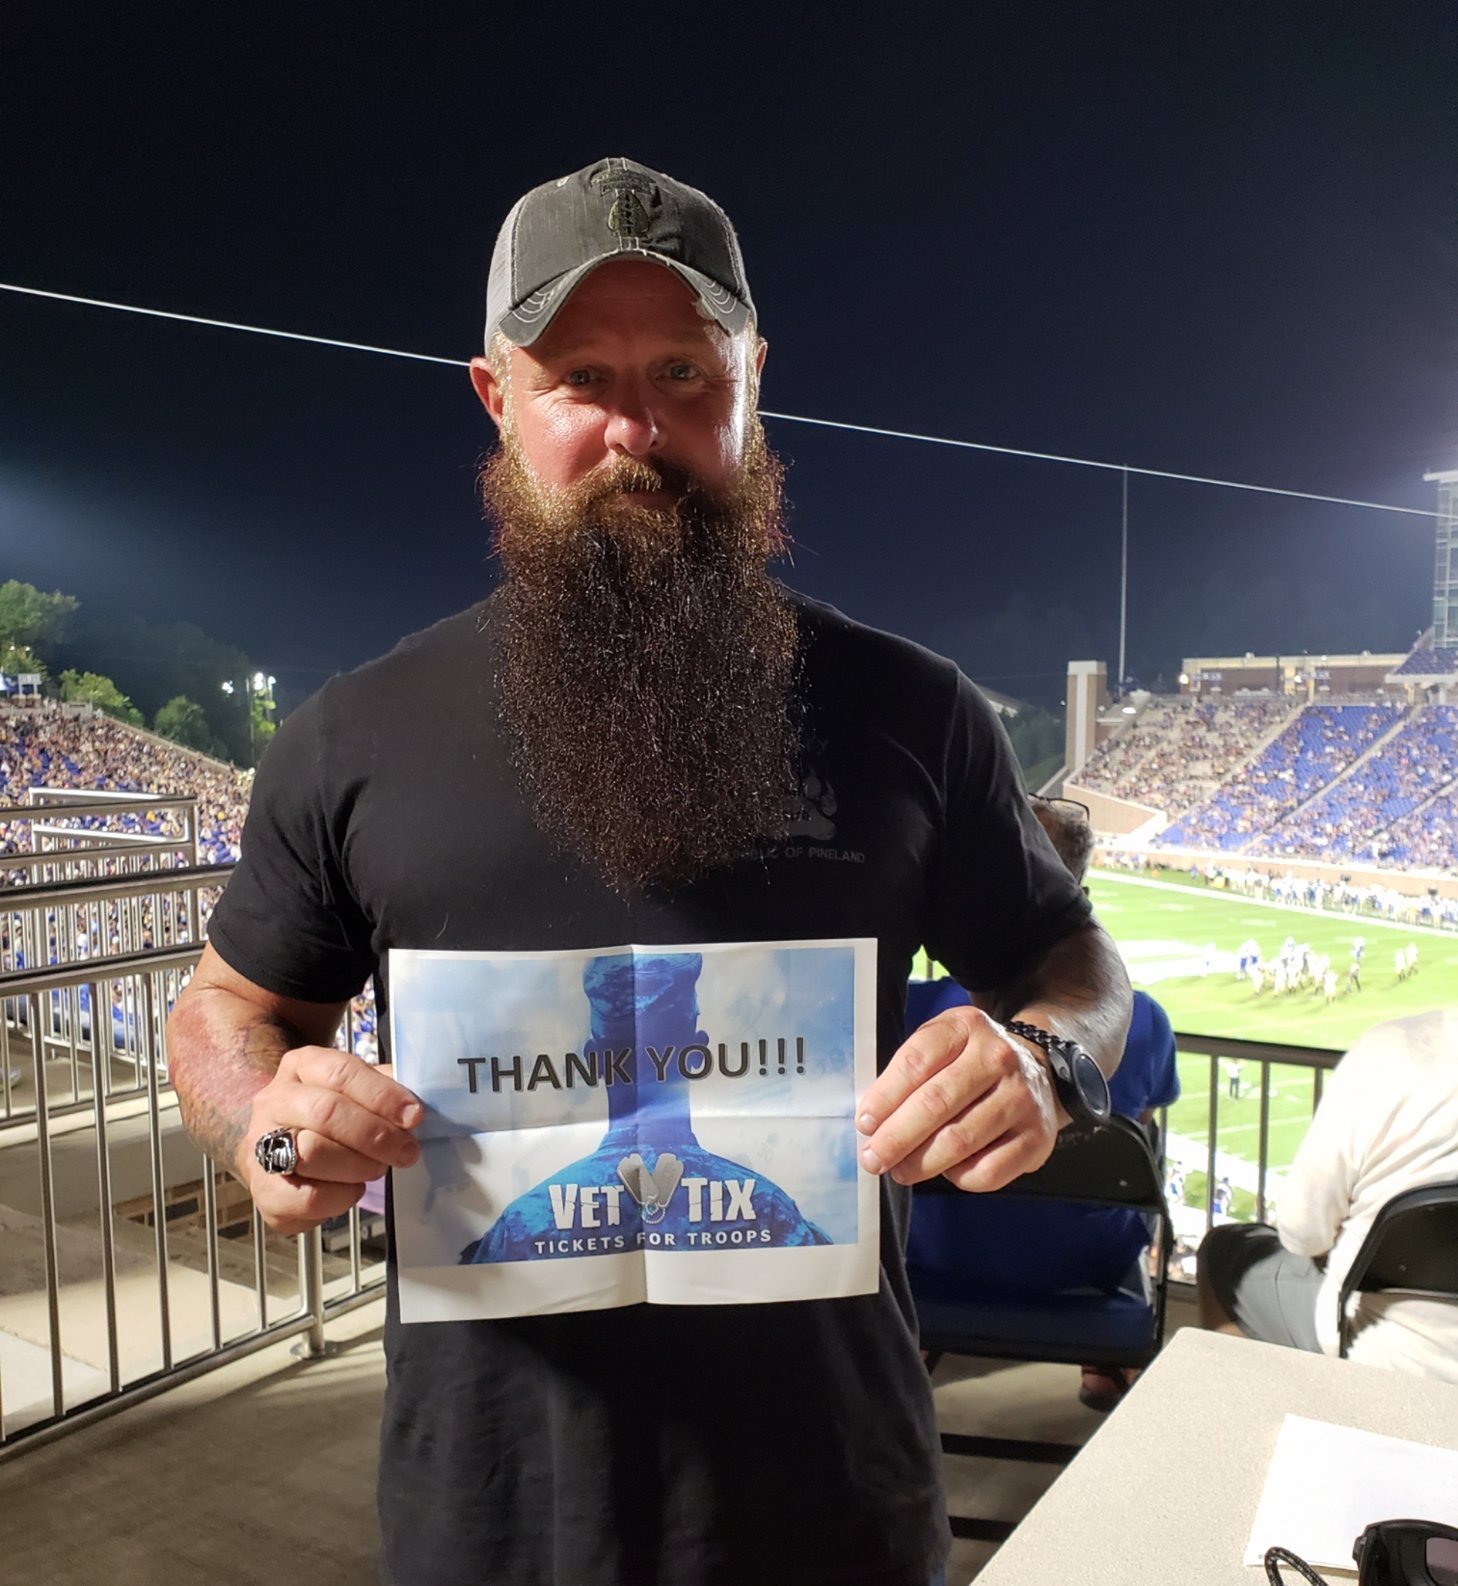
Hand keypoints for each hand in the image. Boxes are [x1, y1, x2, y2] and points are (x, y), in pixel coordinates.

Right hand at [238, 1049, 422, 1234]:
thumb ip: (383, 1090)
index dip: (382, 1095)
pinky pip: (306, 1198)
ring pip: (312, 1153)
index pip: (341, 1072)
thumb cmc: (329, 1115)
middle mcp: (273, 1101)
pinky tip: (349, 1190)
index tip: (414, 1115)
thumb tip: (413, 1107)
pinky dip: (339, 1198)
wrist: (277, 1144)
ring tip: (375, 1168)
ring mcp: (259, 1145)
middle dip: (375, 1135)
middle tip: (405, 1151)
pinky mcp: (262, 1191)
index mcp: (301, 1066)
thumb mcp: (355, 1089)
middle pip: (326, 1112)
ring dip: (358, 1166)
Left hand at [855, 1006, 1061, 1191]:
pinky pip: (987, 1171)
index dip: (884, 1097)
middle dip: (896, 1138)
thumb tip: (873, 1121)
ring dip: (920, 1163)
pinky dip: (958, 1177)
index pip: (916, 1062)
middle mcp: (998, 1059)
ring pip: (959, 1142)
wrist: (1036, 1071)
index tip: (865, 1123)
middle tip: (872, 1158)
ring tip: (899, 1170)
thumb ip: (908, 1072)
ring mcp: (1021, 1099)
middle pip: (935, 1104)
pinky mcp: (1036, 1138)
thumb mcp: (942, 1043)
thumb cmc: (973, 1062)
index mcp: (966, 1028)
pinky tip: (947, 1169)